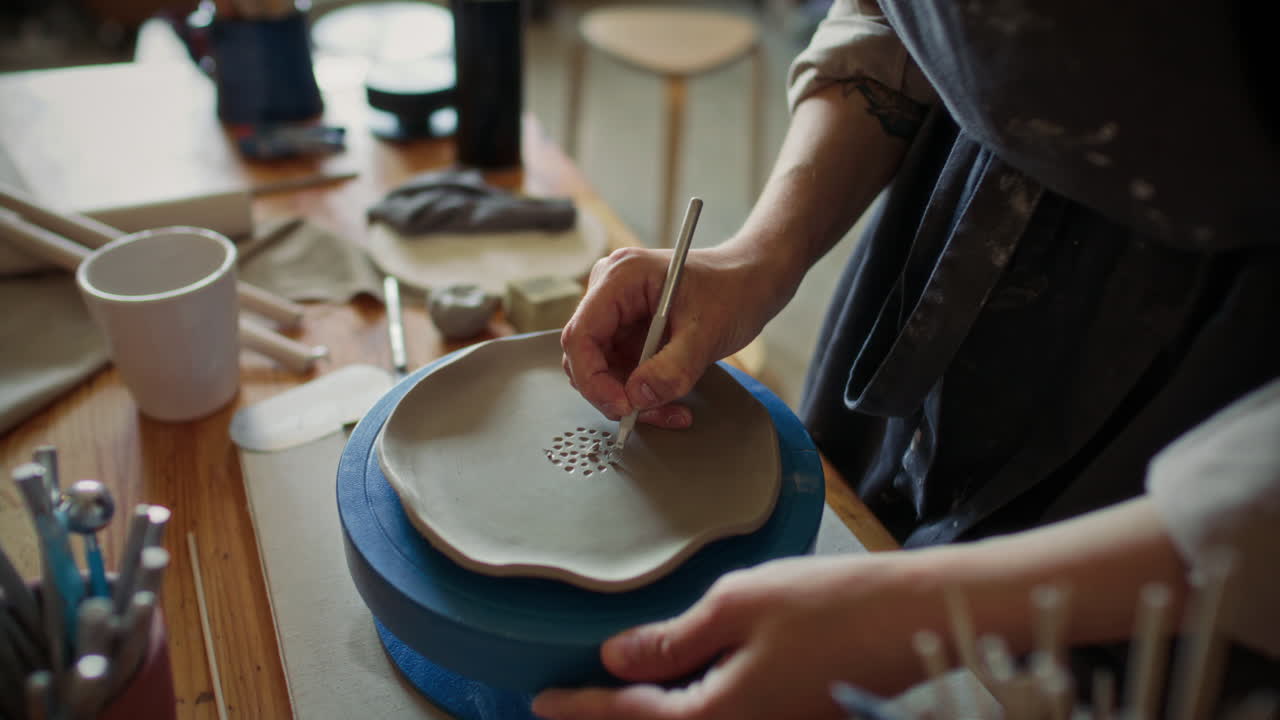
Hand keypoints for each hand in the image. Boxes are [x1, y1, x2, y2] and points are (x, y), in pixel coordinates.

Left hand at [532, 555, 937, 719]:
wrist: (919, 620)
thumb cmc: (833, 605)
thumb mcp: (739, 606)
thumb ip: (674, 640)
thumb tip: (619, 658)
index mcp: (720, 716)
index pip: (631, 717)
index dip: (582, 708)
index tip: (542, 701)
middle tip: (570, 705)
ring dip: (652, 716)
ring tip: (616, 697)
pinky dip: (693, 709)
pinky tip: (682, 686)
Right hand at [560, 245, 784, 427]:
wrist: (751, 282)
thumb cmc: (733, 290)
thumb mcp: (707, 332)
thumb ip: (672, 368)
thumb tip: (637, 398)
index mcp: (620, 278)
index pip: (581, 334)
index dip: (592, 377)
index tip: (621, 405)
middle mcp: (609, 292)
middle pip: (585, 356)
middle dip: (614, 393)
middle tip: (647, 414)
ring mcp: (617, 314)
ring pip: (602, 371)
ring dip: (632, 399)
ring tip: (672, 410)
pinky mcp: (628, 333)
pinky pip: (622, 372)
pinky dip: (643, 394)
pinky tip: (672, 403)